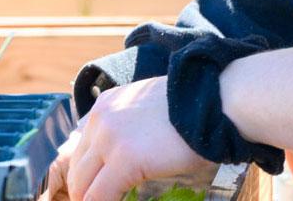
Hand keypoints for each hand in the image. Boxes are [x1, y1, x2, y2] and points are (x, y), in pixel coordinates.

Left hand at [39, 79, 209, 200]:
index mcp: (105, 106)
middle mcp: (100, 119)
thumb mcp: (150, 110)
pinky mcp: (124, 160)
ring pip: (83, 184)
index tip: (96, 191)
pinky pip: (100, 195)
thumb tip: (131, 157)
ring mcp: (109, 139)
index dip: (87, 175)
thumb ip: (131, 128)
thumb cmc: (194, 109)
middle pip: (77, 167)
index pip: (81, 148)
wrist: (215, 102)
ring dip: (89, 200)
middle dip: (83, 192)